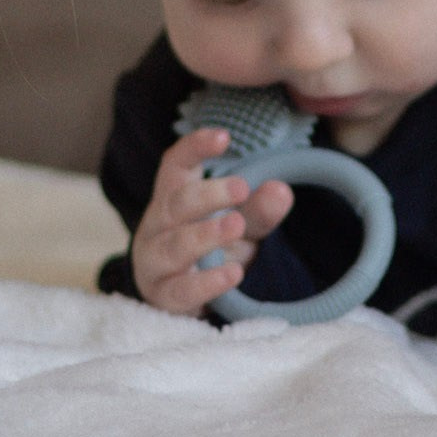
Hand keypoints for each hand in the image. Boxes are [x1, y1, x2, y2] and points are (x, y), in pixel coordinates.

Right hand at [131, 127, 294, 315]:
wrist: (178, 300)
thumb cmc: (208, 250)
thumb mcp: (239, 226)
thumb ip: (258, 210)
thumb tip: (281, 190)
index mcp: (173, 197)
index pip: (176, 164)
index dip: (195, 147)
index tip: (224, 137)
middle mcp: (158, 226)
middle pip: (175, 203)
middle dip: (208, 194)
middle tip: (243, 187)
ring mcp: (155, 262)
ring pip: (174, 245)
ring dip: (205, 234)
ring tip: (237, 225)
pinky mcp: (163, 297)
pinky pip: (181, 290)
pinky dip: (207, 282)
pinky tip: (234, 273)